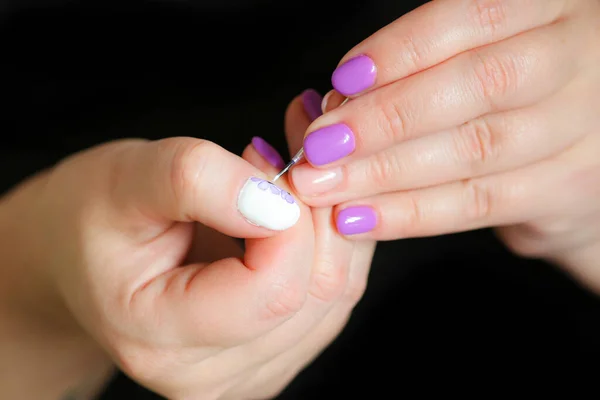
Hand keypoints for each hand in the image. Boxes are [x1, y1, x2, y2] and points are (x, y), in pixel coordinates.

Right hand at [1, 97, 373, 398]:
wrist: (83, 254)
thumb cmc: (96, 216)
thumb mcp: (127, 178)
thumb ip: (197, 180)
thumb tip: (280, 204)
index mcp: (161, 341)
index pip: (273, 291)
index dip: (291, 217)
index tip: (266, 160)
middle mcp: (211, 377)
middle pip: (315, 295)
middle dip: (317, 212)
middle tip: (291, 155)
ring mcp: (248, 373)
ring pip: (336, 296)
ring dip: (330, 224)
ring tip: (294, 175)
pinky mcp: (272, 354)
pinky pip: (332, 300)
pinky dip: (329, 245)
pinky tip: (299, 210)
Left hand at [289, 1, 599, 287]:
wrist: (584, 147)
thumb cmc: (512, 92)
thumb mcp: (483, 54)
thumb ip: (424, 66)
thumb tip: (341, 101)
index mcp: (554, 7)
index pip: (478, 14)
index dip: (406, 49)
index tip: (344, 80)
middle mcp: (582, 59)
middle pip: (479, 84)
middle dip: (387, 118)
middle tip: (320, 146)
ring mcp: (584, 127)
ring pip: (475, 149)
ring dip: (386, 172)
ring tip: (325, 185)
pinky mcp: (568, 188)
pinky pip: (480, 203)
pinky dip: (413, 213)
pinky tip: (362, 217)